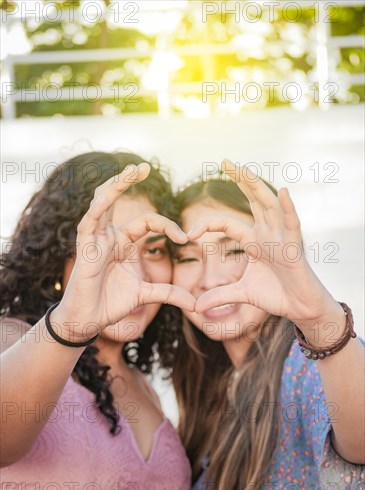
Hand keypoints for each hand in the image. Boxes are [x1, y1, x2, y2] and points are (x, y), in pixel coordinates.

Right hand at [55, 163, 194, 337]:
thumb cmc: (111, 304)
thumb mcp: (146, 295)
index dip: (167, 225)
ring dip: (116, 184)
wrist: (88, 321)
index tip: (186, 238)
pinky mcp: (83, 247)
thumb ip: (169, 294)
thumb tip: (195, 304)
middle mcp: (109, 236)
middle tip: (145, 166)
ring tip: (131, 169)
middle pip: (118, 200)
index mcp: (124, 243)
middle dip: (128, 181)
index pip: (148, 222)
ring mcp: (95, 239)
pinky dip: (98, 209)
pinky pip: (89, 223)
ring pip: (102, 203)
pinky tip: (107, 196)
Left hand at [192, 159, 337, 324]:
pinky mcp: (295, 248)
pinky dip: (288, 209)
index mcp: (254, 241)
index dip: (207, 224)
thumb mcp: (241, 293)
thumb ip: (219, 296)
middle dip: (240, 180)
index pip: (227, 224)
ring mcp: (281, 238)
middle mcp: (267, 234)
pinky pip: (292, 224)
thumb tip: (195, 307)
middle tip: (225, 161)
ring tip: (243, 169)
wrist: (300, 309)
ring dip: (256, 186)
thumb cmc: (276, 296)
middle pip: (253, 201)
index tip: (189, 233)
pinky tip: (283, 192)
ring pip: (269, 206)